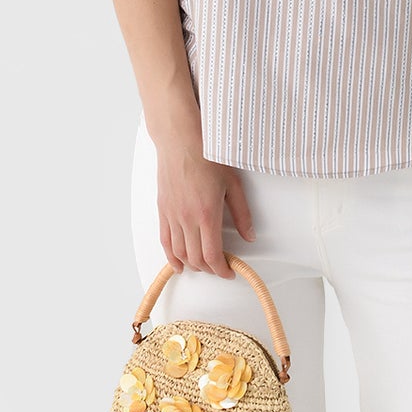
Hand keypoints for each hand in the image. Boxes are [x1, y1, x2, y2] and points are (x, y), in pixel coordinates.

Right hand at [155, 143, 255, 278]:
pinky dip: (171, 256)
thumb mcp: (233, 185)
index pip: (212, 255)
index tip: (228, 272)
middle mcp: (187, 219)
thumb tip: (249, 235)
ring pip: (179, 253)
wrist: (181, 140)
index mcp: (207, 214)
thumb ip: (242, 214)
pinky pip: (165, 241)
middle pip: (196, 258)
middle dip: (209, 269)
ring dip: (192, 265)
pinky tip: (178, 263)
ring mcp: (172, 216)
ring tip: (203, 266)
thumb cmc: (206, 156)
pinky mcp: (162, 210)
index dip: (221, 269)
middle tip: (219, 267)